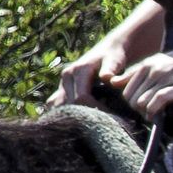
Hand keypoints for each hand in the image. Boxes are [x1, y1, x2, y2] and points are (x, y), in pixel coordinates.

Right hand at [49, 2, 169, 109]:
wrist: (109, 50)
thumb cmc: (115, 57)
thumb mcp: (115, 60)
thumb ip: (111, 68)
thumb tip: (106, 77)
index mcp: (78, 70)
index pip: (81, 98)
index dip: (95, 109)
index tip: (110, 117)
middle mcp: (66, 76)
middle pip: (69, 105)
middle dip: (85, 115)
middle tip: (102, 122)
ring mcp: (62, 83)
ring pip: (59, 107)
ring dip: (74, 116)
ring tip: (92, 120)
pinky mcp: (62, 88)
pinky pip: (57, 105)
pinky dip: (68, 114)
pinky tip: (82, 119)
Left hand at [115, 39, 172, 115]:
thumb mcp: (159, 62)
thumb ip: (138, 73)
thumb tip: (114, 82)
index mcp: (146, 65)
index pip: (125, 89)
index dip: (131, 101)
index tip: (142, 106)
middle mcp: (151, 71)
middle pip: (130, 98)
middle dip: (136, 110)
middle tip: (148, 113)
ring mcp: (162, 79)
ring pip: (140, 102)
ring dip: (145, 113)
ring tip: (154, 114)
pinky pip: (155, 104)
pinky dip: (154, 113)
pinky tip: (159, 115)